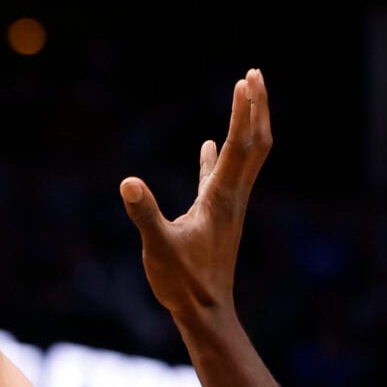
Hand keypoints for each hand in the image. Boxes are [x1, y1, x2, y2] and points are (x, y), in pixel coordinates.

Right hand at [120, 69, 272, 322]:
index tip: (244, 81)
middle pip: (255, 143)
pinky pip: (224, 174)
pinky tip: (209, 144)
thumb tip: (129, 182)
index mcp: (221, 198)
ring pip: (246, 155)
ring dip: (248, 123)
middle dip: (257, 107)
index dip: (242, 112)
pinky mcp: (217, 215)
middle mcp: (232, 196)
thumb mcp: (157, 248)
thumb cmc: (182, 282)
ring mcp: (227, 205)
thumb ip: (145, 214)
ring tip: (245, 94)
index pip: (237, 146)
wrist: (205, 311)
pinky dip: (222, 152)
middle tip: (254, 74)